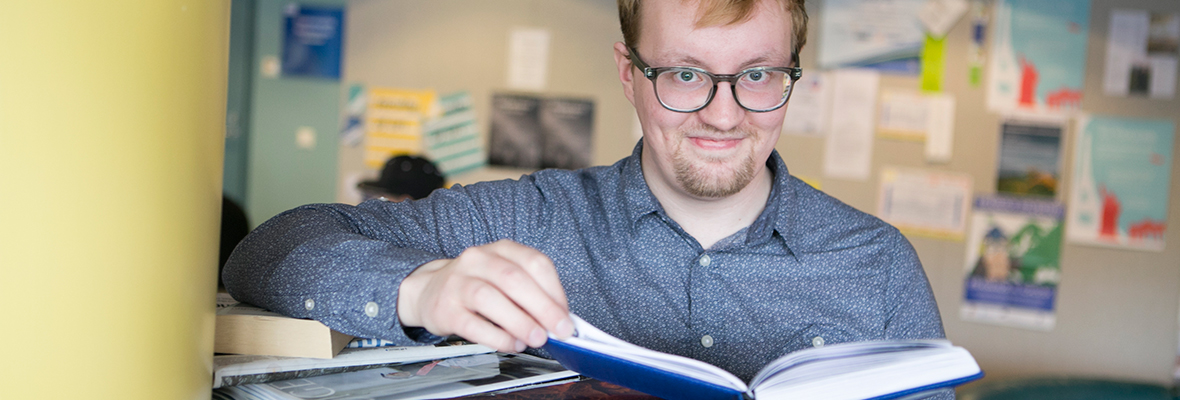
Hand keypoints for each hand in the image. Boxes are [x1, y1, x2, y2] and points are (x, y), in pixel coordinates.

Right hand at [397, 240, 574, 352]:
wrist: (427, 290)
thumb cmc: (475, 286)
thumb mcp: (503, 279)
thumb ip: (530, 294)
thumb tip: (558, 320)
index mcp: (500, 250)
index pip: (534, 263)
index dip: (554, 290)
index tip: (566, 315)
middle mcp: (477, 260)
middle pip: (514, 279)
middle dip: (543, 308)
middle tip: (559, 330)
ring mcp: (458, 283)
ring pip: (491, 299)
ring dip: (520, 322)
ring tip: (536, 338)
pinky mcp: (445, 309)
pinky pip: (473, 324)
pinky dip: (497, 337)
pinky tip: (512, 344)